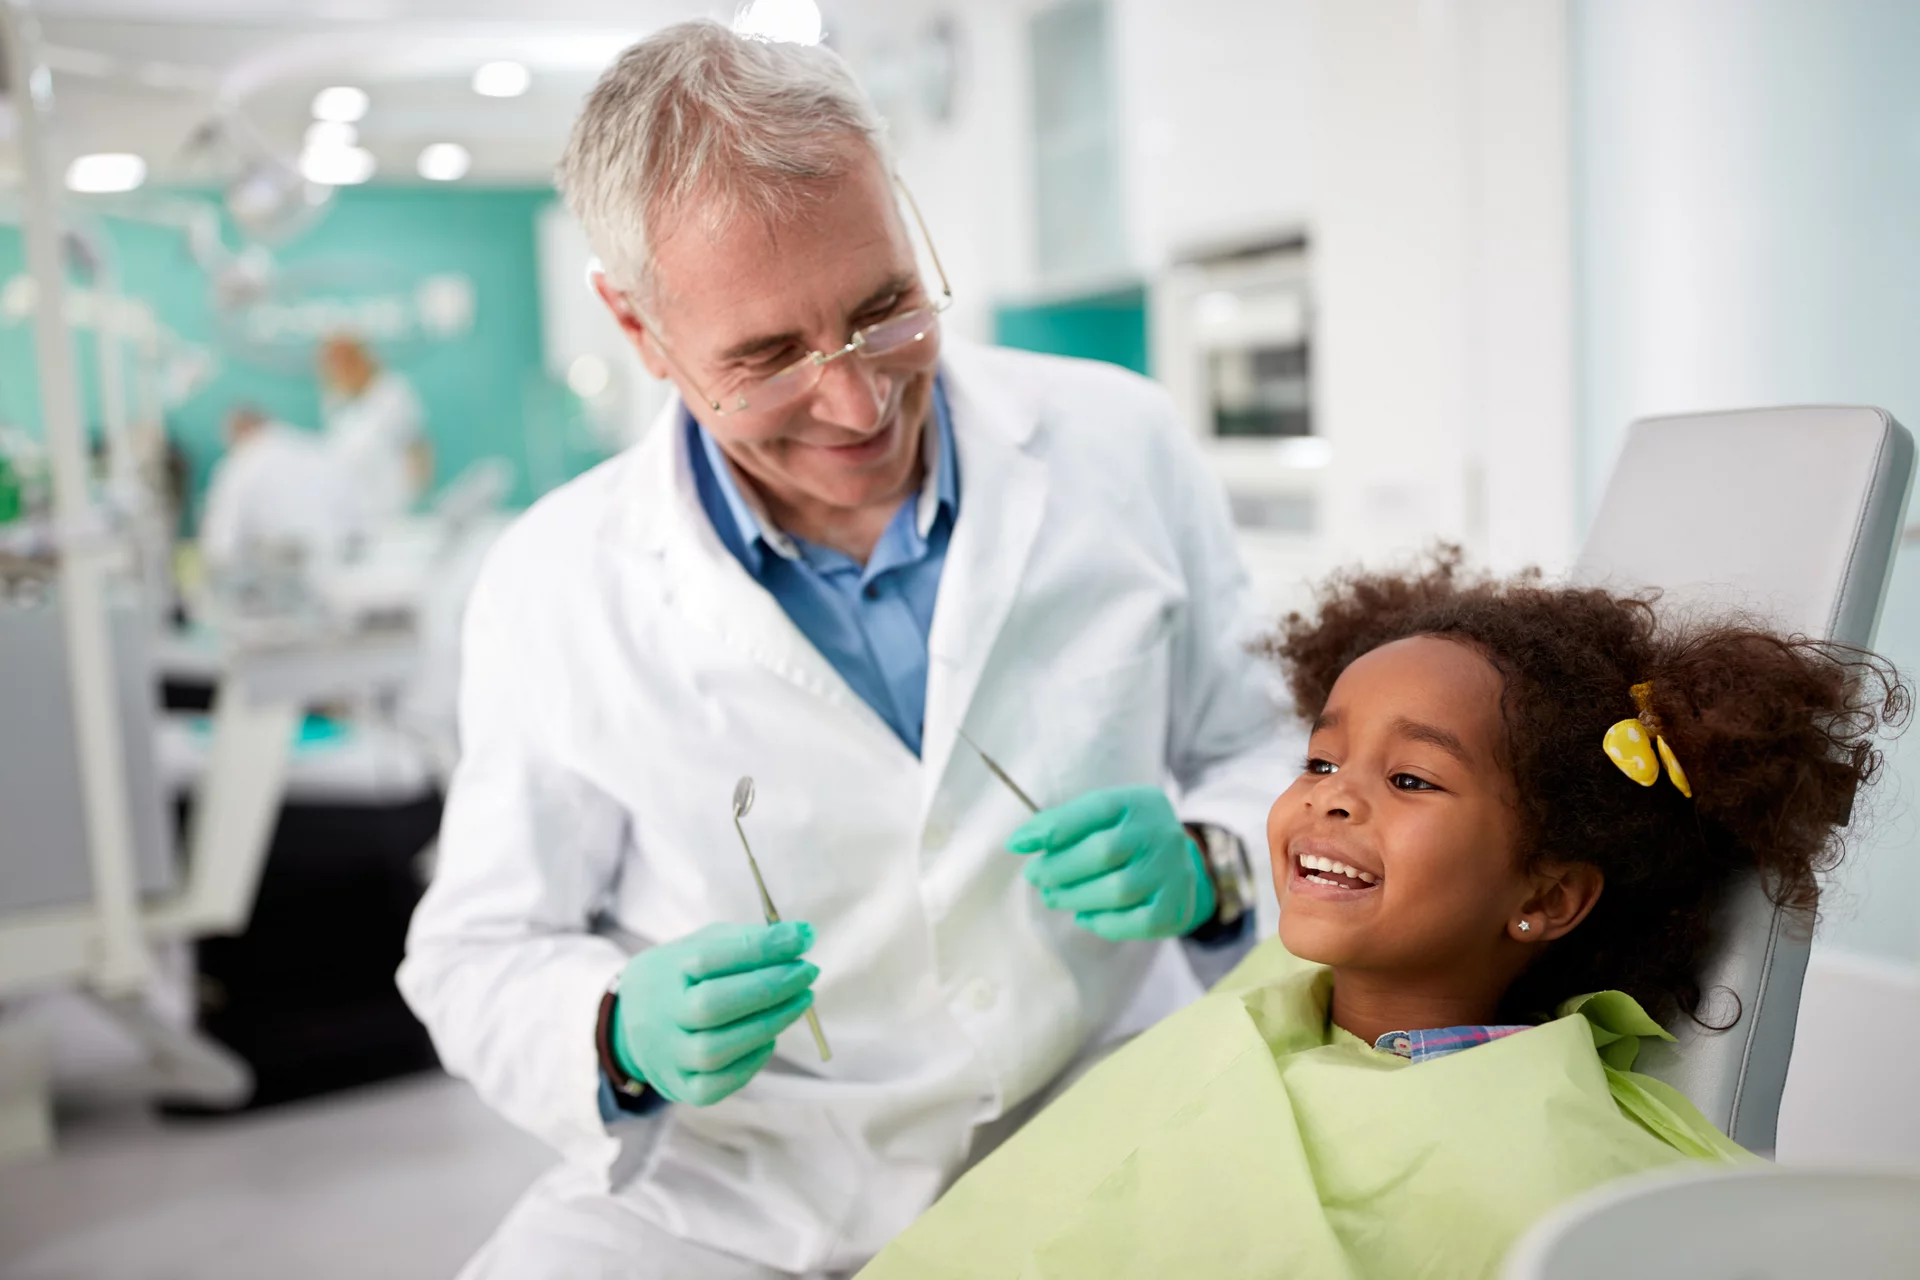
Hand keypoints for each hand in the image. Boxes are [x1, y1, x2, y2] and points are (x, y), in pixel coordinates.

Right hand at [612, 921, 817, 1106]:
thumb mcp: (701, 946)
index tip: (804, 936)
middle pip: (713, 1006)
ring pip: (716, 1050)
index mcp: (664, 971)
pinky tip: (770, 1037)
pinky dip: (751, 1061)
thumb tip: (801, 936)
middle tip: (807, 972)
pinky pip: (717, 1085)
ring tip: (801, 1001)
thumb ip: (746, 941)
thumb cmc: (682, 977)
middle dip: (770, 987)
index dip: (762, 948)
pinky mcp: (680, 1087)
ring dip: (769, 1024)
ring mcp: (667, 1056)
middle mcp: (660, 1016)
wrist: (633, 1021)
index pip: (711, 958)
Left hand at [1008, 786, 1216, 941]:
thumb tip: (1018, 842)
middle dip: (1059, 868)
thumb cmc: (1125, 837)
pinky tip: (1084, 915)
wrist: (1180, 864)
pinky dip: (1104, 923)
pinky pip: (1136, 922)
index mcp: (1138, 803)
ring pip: (1117, 890)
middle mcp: (1160, 833)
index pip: (1094, 809)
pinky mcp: (1176, 907)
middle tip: (1036, 877)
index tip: (1018, 844)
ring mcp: (1172, 871)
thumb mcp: (1102, 817)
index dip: (1053, 828)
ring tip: (1053, 897)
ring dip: (1075, 897)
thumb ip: (1063, 823)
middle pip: (1103, 852)